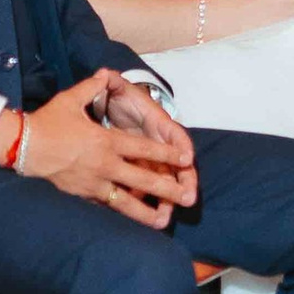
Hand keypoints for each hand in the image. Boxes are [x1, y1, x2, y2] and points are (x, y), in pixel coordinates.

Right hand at [17, 71, 193, 225]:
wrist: (22, 147)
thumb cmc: (47, 122)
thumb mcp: (70, 100)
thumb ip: (91, 87)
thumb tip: (104, 74)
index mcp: (106, 141)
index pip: (143, 148)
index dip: (166, 153)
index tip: (185, 159)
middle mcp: (104, 165)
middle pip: (142, 179)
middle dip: (167, 188)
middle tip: (188, 197)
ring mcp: (93, 184)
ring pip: (126, 202)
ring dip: (147, 212)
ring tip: (164, 221)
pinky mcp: (81, 196)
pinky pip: (105, 207)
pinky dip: (120, 215)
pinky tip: (132, 223)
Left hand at [98, 74, 198, 211]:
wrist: (112, 106)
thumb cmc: (119, 98)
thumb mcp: (116, 89)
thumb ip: (112, 83)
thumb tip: (106, 74)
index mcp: (157, 124)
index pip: (174, 135)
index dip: (180, 146)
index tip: (186, 158)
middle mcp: (158, 144)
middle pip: (176, 166)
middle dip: (182, 183)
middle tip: (187, 198)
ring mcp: (150, 159)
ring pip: (162, 182)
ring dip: (165, 199)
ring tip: (164, 219)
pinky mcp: (138, 169)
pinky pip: (143, 187)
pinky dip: (143, 201)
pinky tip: (143, 216)